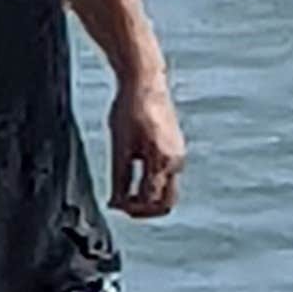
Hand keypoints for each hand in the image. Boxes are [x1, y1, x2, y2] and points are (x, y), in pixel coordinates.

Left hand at [108, 72, 184, 218]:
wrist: (145, 81)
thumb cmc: (129, 108)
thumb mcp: (120, 146)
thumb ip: (120, 178)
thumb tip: (115, 204)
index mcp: (162, 160)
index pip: (150, 200)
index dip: (131, 208)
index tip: (114, 204)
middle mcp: (176, 161)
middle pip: (166, 203)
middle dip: (144, 210)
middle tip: (122, 206)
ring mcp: (178, 156)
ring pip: (167, 192)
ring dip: (148, 198)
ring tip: (125, 193)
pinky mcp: (175, 150)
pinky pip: (166, 177)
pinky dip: (151, 184)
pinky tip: (133, 178)